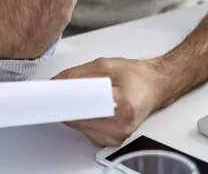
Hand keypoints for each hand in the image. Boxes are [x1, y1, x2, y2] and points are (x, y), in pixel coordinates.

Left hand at [53, 57, 168, 146]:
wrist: (154, 87)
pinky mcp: (109, 142)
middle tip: (68, 89)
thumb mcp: (106, 66)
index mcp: (123, 104)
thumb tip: (55, 83)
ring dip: (77, 110)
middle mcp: (120, 126)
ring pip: (77, 125)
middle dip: (70, 102)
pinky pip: (84, 131)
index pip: (84, 106)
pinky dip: (84, 118)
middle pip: (77, 117)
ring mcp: (115, 137)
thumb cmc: (136, 77)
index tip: (54, 94)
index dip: (67, 99)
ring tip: (92, 96)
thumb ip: (77, 74)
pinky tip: (95, 108)